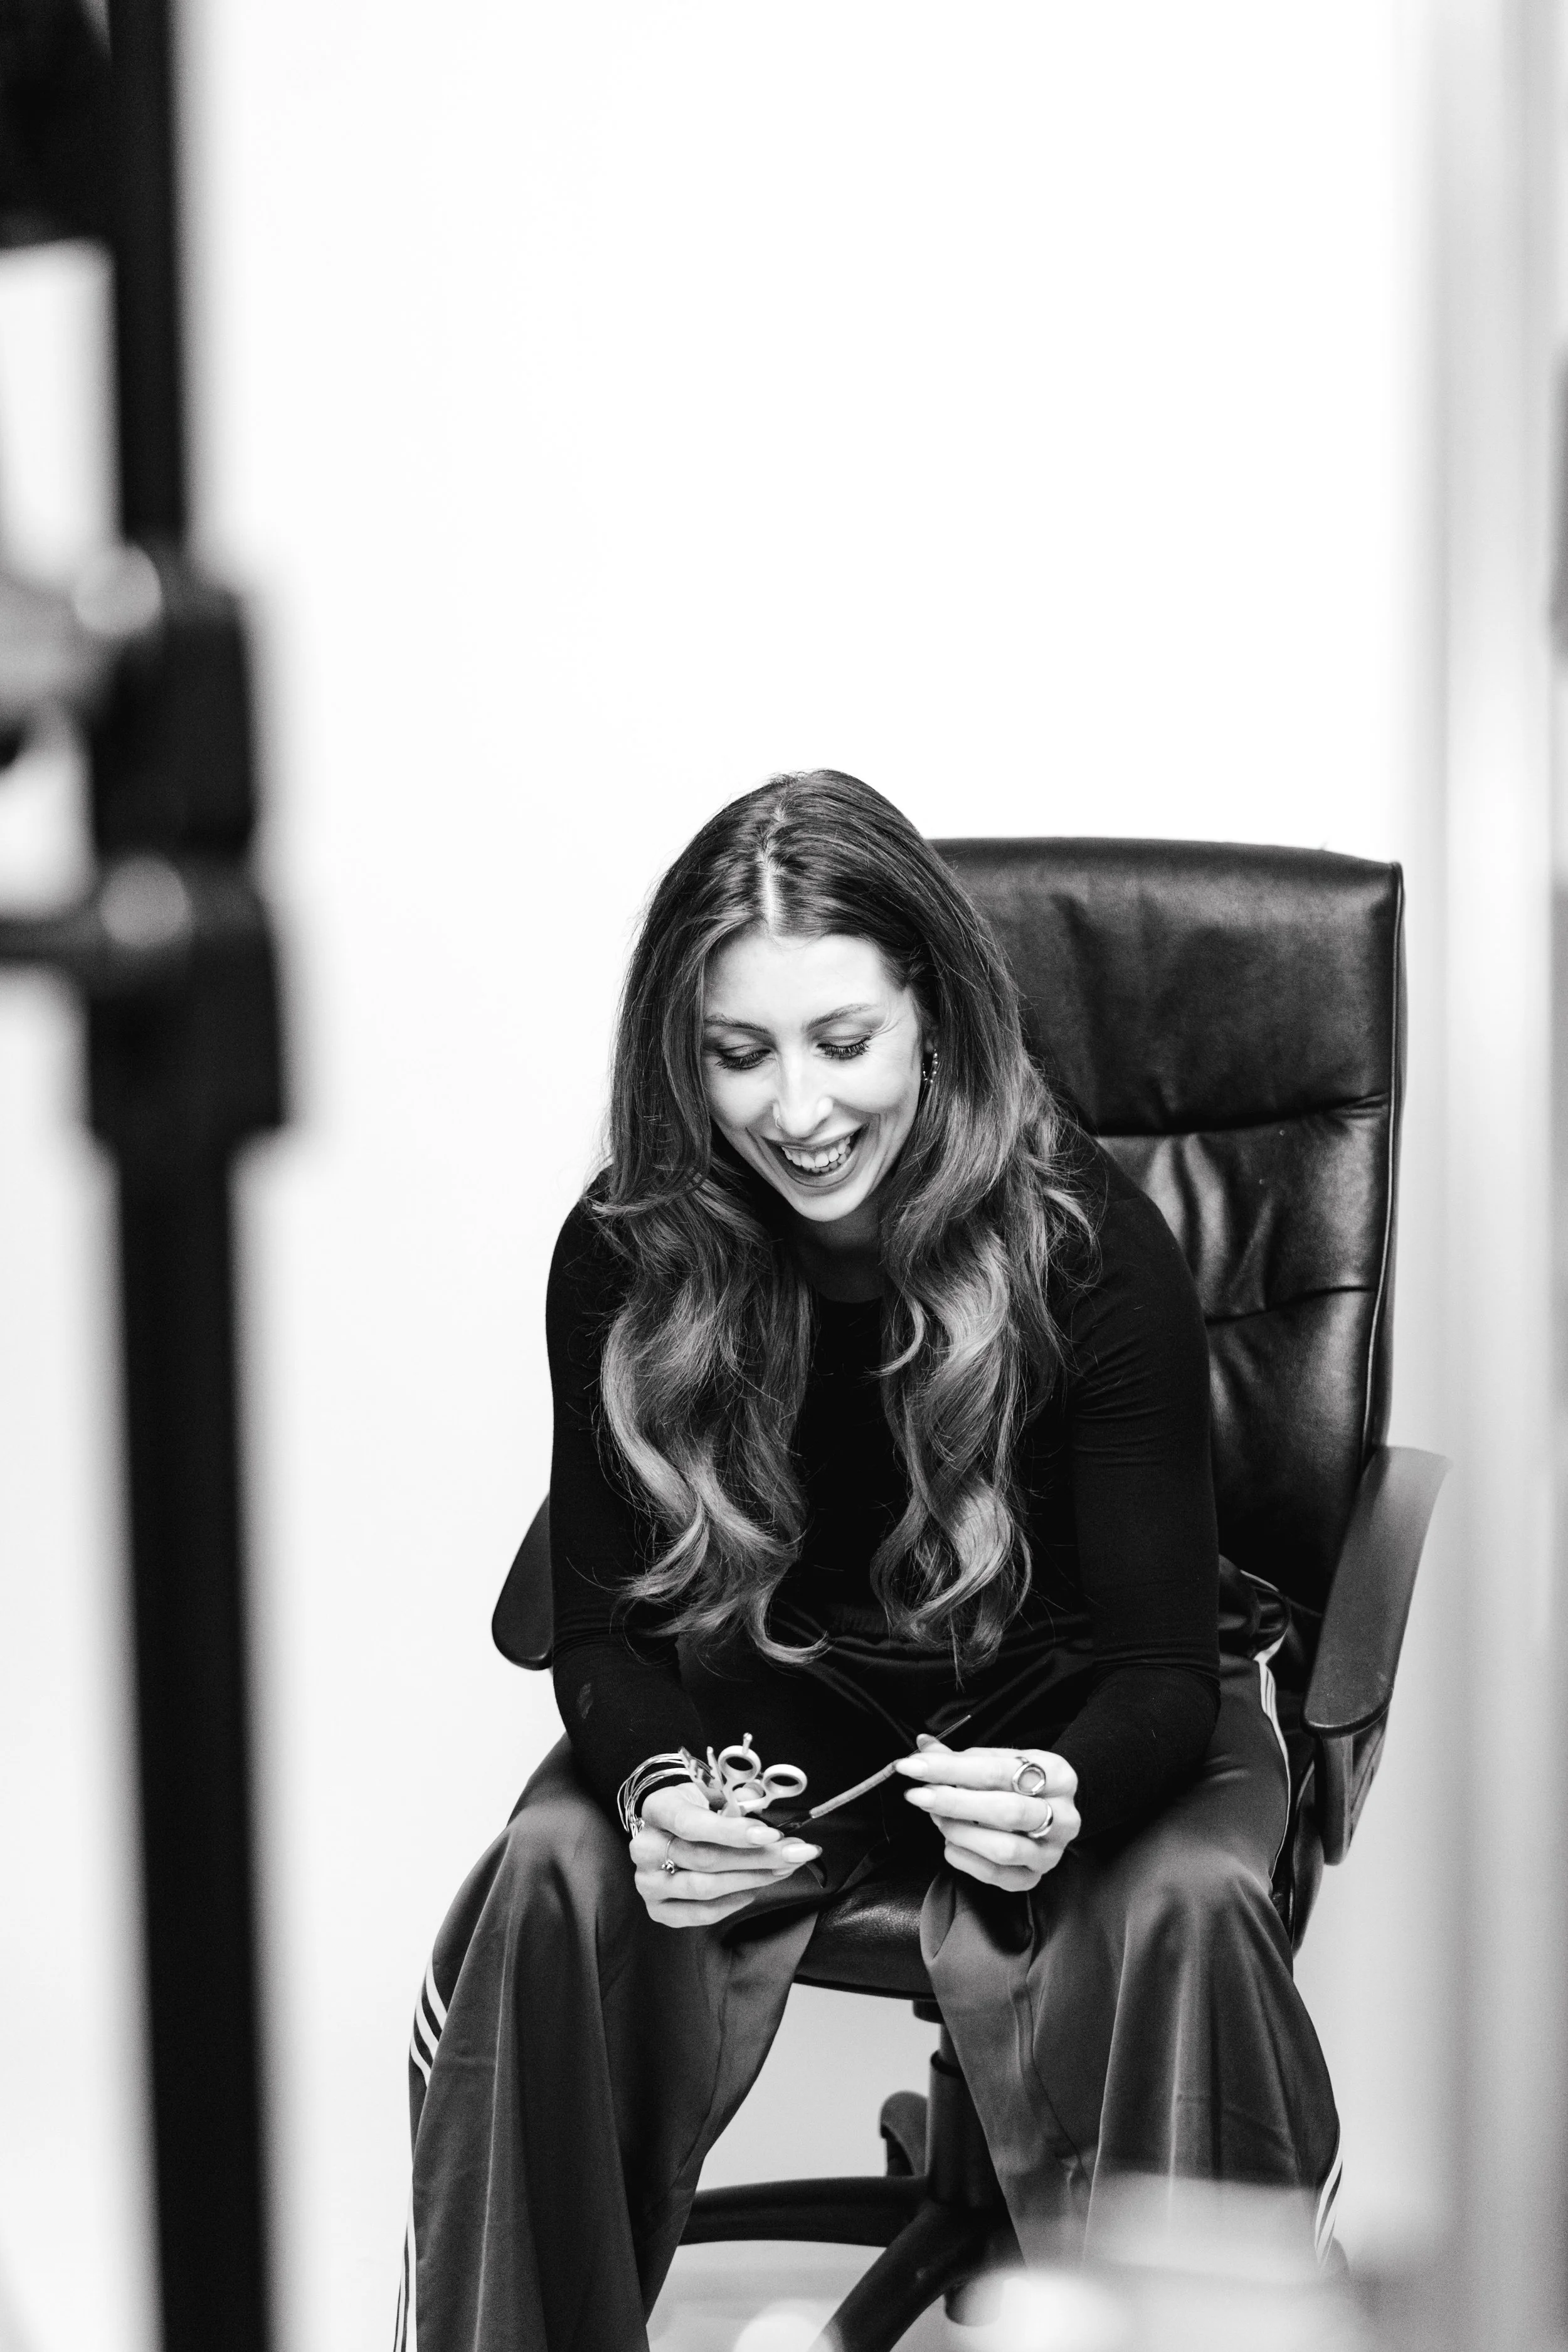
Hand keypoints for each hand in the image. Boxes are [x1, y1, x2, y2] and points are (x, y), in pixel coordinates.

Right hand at [629, 1782, 822, 1928]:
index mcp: (658, 1809)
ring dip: (752, 1879)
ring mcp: (648, 1882)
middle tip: (795, 1853)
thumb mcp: (712, 1793)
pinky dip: (731, 1904)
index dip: (733, 1831)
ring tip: (783, 1869)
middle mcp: (645, 1847)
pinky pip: (698, 1914)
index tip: (771, 1834)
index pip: (692, 1823)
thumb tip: (762, 1804)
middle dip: (757, 1857)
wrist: (669, 1831)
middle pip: (705, 1858)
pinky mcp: (657, 1910)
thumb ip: (736, 1798)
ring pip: (704, 1888)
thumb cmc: (696, 1809)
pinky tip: (753, 1889)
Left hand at [894, 1739, 1079, 1891]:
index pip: (998, 1770)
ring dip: (959, 1831)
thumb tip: (922, 1745)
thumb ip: (960, 1758)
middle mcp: (1063, 1815)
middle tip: (917, 1795)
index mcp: (1057, 1774)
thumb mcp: (997, 1761)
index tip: (913, 1765)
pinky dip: (964, 1858)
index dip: (951, 1768)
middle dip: (953, 1802)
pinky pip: (995, 1875)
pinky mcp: (1033, 1878)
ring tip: (936, 1817)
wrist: (1048, 1812)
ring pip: (1003, 1848)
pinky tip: (949, 1842)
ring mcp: (1051, 1851)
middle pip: (1006, 1811)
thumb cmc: (1016, 1783)